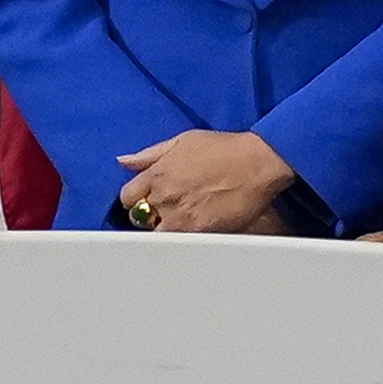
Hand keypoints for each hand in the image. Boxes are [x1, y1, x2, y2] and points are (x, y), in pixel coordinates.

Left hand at [115, 130, 301, 235]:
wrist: (258, 163)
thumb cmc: (226, 149)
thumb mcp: (183, 141)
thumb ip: (149, 154)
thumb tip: (124, 161)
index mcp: (157, 174)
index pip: (126, 196)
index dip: (136, 197)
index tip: (146, 197)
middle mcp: (165, 198)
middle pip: (139, 218)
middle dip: (149, 213)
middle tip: (167, 208)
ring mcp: (181, 218)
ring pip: (158, 234)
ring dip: (166, 227)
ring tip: (184, 219)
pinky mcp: (200, 232)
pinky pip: (181, 242)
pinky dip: (185, 237)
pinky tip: (197, 225)